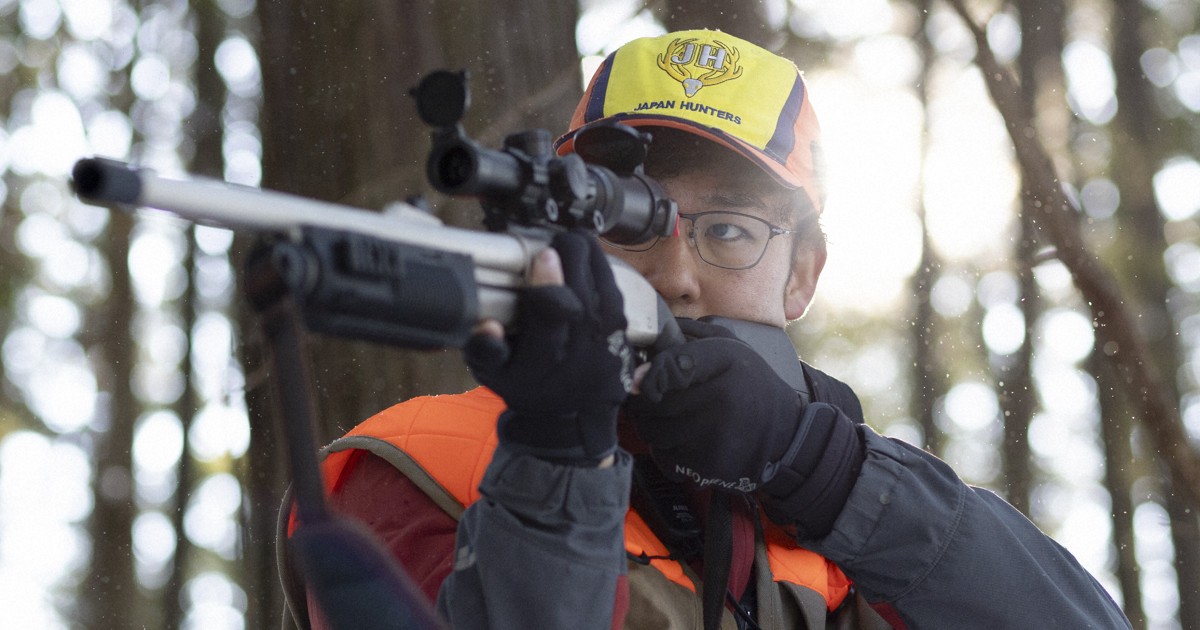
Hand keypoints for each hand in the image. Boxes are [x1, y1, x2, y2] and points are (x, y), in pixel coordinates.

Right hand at [465, 231, 633, 464]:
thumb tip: (486, 325)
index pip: (552, 317)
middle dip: (568, 255)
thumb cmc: (528, 386)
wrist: (573, 415)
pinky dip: (599, 265)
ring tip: (568, 242)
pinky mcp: (623, 328)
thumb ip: (484, 350)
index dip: (548, 282)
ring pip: (603, 280)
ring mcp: (606, 336)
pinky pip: (614, 285)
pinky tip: (586, 256)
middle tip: (551, 242)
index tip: (543, 256)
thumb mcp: (495, 376)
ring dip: (586, 255)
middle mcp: (580, 346)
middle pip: (582, 288)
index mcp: (544, 359)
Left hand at [625, 318, 806, 491]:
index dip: (650, 374)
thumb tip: (641, 362)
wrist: (786, 435)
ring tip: (677, 420)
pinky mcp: (708, 467)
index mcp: (726, 359)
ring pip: (652, 431)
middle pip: (652, 403)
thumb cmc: (748, 386)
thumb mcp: (729, 347)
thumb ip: (686, 338)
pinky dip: (666, 450)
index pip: (668, 364)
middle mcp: (721, 398)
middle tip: (661, 400)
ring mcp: (714, 435)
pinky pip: (662, 457)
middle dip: (647, 402)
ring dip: (654, 427)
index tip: (645, 379)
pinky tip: (687, 441)